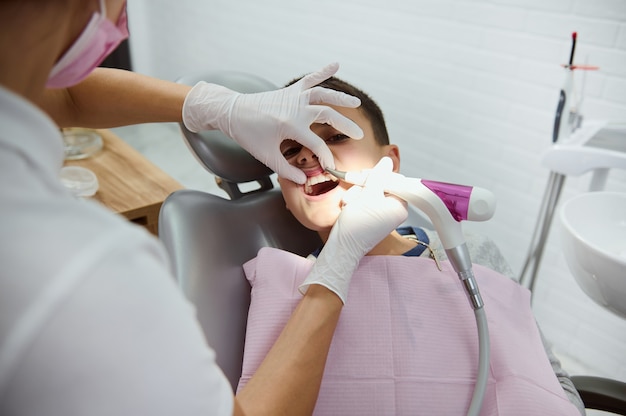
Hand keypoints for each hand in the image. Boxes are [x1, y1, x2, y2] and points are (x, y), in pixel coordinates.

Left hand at [182, 63, 363, 183]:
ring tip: (356, 103)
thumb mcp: (266, 156)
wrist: (232, 112)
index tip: (331, 167)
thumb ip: (286, 169)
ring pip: (323, 94)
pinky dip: (322, 71)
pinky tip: (336, 63)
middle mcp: (296, 108)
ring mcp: (294, 97)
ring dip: (341, 97)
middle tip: (359, 135)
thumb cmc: (248, 134)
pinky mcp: (290, 91)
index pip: (316, 144)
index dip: (325, 157)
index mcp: (291, 125)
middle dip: (345, 126)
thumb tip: (304, 181)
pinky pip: (309, 79)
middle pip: (327, 115)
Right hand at [299, 157, 407, 302]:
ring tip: (349, 204)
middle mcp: (393, 210)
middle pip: (381, 184)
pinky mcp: (370, 215)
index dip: (378, 175)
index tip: (364, 175)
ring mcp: (381, 213)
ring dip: (356, 193)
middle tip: (353, 186)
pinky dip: (354, 201)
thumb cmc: (356, 226)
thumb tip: (387, 161)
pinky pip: (364, 199)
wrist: (342, 248)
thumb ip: (378, 177)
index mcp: (400, 206)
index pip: (394, 180)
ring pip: (369, 190)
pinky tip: (348, 208)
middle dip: (364, 185)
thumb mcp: (367, 196)